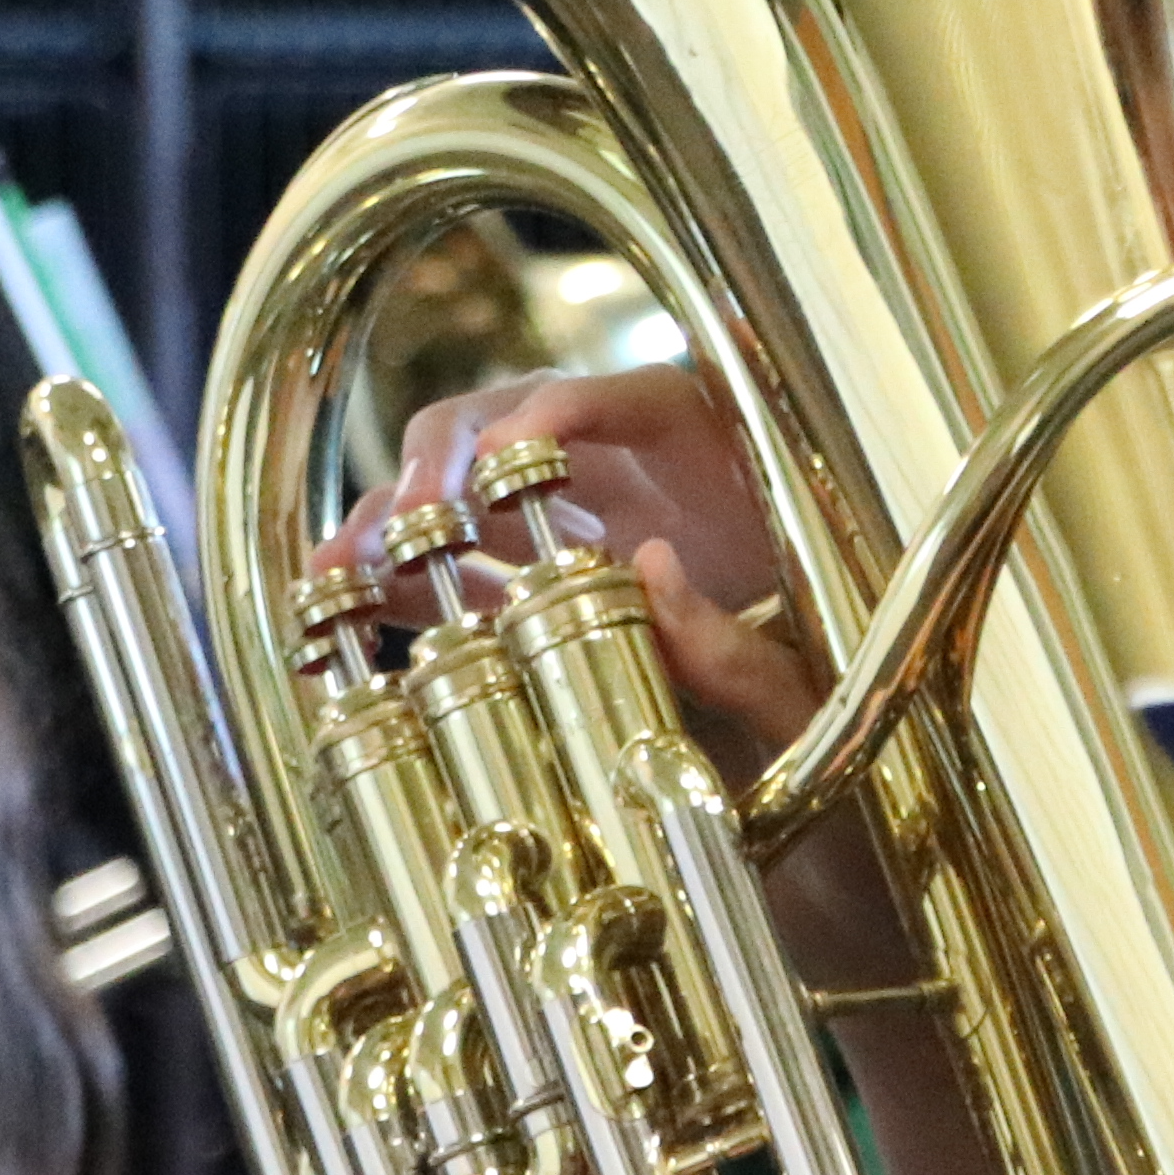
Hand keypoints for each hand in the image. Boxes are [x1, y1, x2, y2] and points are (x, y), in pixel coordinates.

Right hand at [336, 365, 818, 753]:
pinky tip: (334, 613)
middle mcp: (636, 472)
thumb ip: (748, 650)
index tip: (507, 449)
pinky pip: (451, 568)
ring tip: (334, 572)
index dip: (565, 410)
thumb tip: (649, 573)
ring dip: (394, 523)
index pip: (636, 398)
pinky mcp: (530, 585)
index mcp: (723, 465)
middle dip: (449, 460)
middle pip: (520, 421)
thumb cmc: (834, 710)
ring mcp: (572, 522)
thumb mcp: (819, 690)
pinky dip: (392, 585)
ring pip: (464, 492)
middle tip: (409, 517)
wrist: (839, 777)